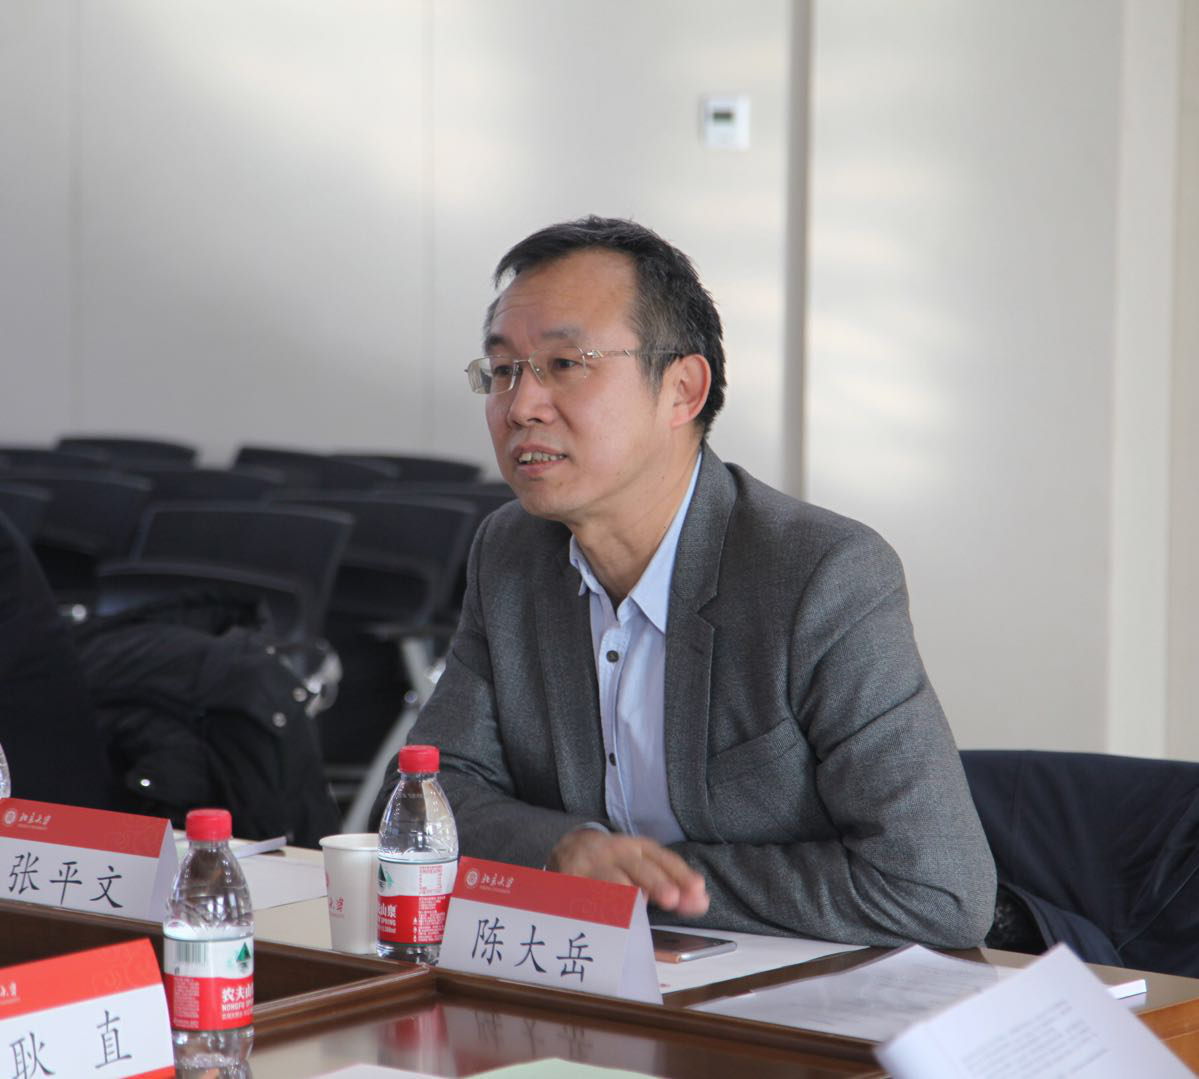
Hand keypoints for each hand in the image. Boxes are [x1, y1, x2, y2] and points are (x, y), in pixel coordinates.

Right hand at [548, 829, 708, 916]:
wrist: (571, 847)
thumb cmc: (617, 863)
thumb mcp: (644, 866)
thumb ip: (673, 883)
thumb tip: (701, 901)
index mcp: (639, 848)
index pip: (664, 860)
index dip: (682, 875)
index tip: (698, 890)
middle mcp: (618, 852)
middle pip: (640, 867)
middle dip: (657, 883)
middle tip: (671, 898)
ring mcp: (595, 864)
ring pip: (611, 878)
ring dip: (627, 893)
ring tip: (640, 906)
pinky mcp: (573, 878)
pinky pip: (586, 892)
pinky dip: (598, 904)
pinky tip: (608, 915)